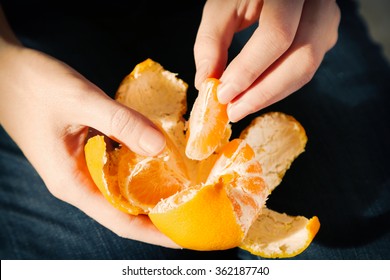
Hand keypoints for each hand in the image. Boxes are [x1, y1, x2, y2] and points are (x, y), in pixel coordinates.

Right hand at [0, 43, 176, 247]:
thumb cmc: (34, 84)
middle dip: (157, 216)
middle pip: (123, 210)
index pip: (119, 221)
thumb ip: (121, 122)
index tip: (182, 239)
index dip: (153, 234)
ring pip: (120, 190)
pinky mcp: (82, 153)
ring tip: (182, 193)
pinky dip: (137, 170)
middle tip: (192, 213)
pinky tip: (156, 161)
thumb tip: (160, 147)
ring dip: (149, 193)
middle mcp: (76, 182)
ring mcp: (78, 168)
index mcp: (72, 182)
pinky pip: (114, 170)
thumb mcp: (81, 100)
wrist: (5, 70)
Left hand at [194, 0, 339, 121]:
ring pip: (307, 67)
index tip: (224, 94)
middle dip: (264, 92)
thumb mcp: (221, 6)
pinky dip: (280, 86)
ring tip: (242, 107)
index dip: (249, 70)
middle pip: (301, 58)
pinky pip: (306, 67)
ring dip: (273, 94)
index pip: (276, 35)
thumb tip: (206, 82)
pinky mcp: (325, 33)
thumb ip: (211, 41)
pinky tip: (257, 95)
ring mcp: (327, 18)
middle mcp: (317, 2)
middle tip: (234, 110)